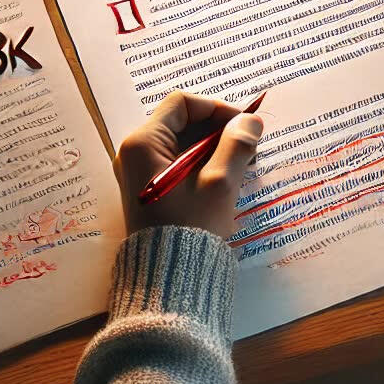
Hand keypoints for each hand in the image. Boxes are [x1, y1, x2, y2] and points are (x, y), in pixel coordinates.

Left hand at [114, 91, 262, 237]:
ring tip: (242, 165)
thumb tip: (250, 121)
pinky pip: (176, 163)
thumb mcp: (219, 184)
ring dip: (213, 147)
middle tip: (248, 147)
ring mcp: (138, 172)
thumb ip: (236, 146)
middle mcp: (133, 153)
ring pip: (181, 143)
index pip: (182, 104)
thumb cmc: (191, 228)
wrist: (169, 279)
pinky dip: (202, 163)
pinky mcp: (147, 189)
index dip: (216, 108)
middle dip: (217, 130)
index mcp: (143, 144)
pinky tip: (226, 178)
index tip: (242, 126)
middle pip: (181, 122)